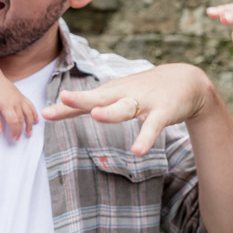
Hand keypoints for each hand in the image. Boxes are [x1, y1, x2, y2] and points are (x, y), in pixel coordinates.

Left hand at [0, 78, 38, 139]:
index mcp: (7, 105)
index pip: (14, 121)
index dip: (15, 131)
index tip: (13, 138)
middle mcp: (16, 102)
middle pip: (21, 119)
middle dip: (20, 130)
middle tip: (18, 138)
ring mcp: (20, 99)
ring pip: (29, 113)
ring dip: (30, 124)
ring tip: (29, 132)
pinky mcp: (22, 96)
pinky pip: (30, 105)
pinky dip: (34, 113)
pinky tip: (36, 119)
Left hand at [42, 63, 212, 154]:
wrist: (187, 80)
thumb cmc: (144, 89)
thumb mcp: (116, 93)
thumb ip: (89, 104)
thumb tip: (58, 109)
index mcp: (111, 92)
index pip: (85, 101)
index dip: (65, 107)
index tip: (45, 113)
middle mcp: (124, 94)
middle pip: (100, 97)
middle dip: (82, 99)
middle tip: (63, 98)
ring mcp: (144, 102)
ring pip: (124, 108)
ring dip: (111, 112)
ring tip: (97, 116)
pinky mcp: (162, 111)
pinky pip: (152, 127)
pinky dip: (145, 138)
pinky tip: (137, 151)